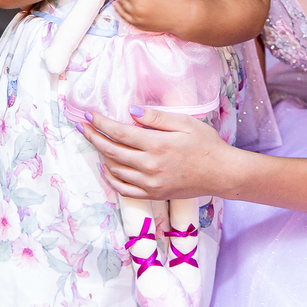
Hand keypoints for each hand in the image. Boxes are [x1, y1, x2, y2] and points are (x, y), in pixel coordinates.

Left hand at [80, 108, 229, 200]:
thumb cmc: (207, 145)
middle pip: (112, 151)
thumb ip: (156, 118)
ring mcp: (151, 183)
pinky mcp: (154, 194)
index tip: (89, 115)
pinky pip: (124, 190)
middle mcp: (150, 166)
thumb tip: (131, 111)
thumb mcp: (185, 123)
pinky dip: (112, 179)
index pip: (120, 133)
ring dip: (101, 155)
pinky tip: (107, 168)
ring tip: (96, 142)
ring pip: (115, 170)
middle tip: (83, 127)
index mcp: (157, 145)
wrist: (222, 174)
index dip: (101, 123)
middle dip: (95, 137)